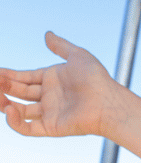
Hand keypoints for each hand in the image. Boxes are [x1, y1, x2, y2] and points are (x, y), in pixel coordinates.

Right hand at [0, 32, 116, 137]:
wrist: (108, 102)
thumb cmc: (97, 79)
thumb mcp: (77, 55)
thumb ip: (61, 46)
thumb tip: (47, 34)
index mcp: (53, 79)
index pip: (24, 77)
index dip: (8, 75)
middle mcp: (49, 97)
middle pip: (19, 92)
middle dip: (3, 87)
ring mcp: (50, 113)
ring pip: (19, 110)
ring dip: (4, 103)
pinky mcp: (51, 127)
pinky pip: (27, 128)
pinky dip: (15, 122)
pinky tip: (8, 109)